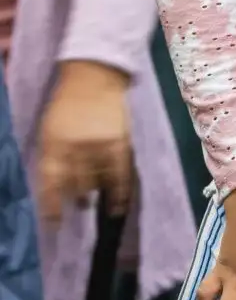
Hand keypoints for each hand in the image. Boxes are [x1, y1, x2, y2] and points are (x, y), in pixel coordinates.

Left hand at [37, 61, 132, 225]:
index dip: (52, 206)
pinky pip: (120, 175)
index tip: (53, 223)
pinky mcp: (120, 143)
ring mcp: (99, 146)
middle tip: (79, 205)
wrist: (95, 75)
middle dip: (76, 197)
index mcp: (53, 144)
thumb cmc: (67, 102)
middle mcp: (75, 149)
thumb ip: (52, 156)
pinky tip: (119, 206)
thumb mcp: (49, 129)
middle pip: (76, 184)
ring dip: (96, 193)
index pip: (51, 183)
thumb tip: (58, 185)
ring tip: (95, 200)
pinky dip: (120, 193)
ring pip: (98, 181)